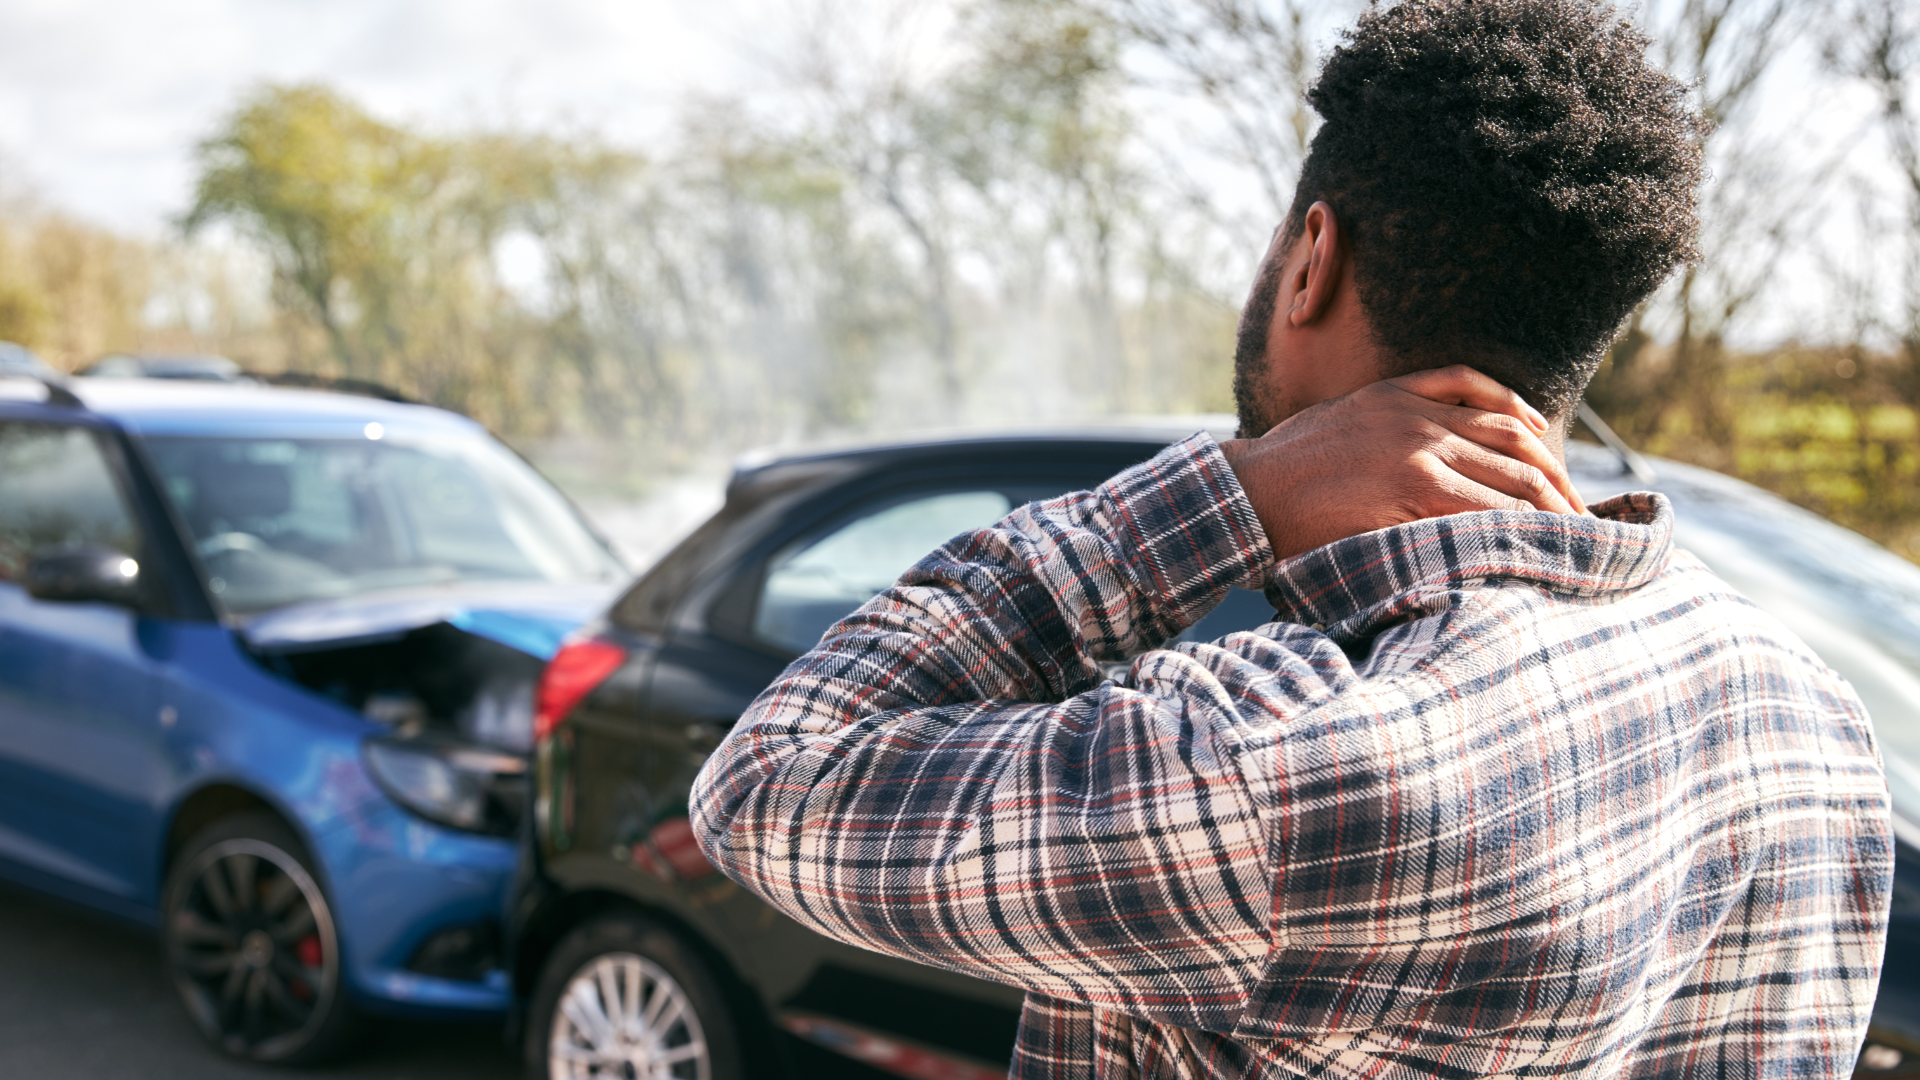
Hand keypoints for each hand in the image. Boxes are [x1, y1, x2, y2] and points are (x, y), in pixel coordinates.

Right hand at [1219, 365, 1587, 560]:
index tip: (1554, 469)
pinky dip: (1515, 524)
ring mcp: (1418, 451)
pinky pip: (1483, 506)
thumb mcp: (1338, 421)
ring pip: (1509, 476)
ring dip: (1549, 508)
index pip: (1494, 404)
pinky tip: (1535, 540)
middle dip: (1556, 480)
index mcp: (1401, 393)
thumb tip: (1424, 454)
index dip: (1535, 438)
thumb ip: (1386, 422)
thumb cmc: (1283, 469)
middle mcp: (1418, 416)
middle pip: (1515, 441)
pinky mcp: (1411, 490)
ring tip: (1574, 536)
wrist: (1247, 492)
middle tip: (1581, 513)